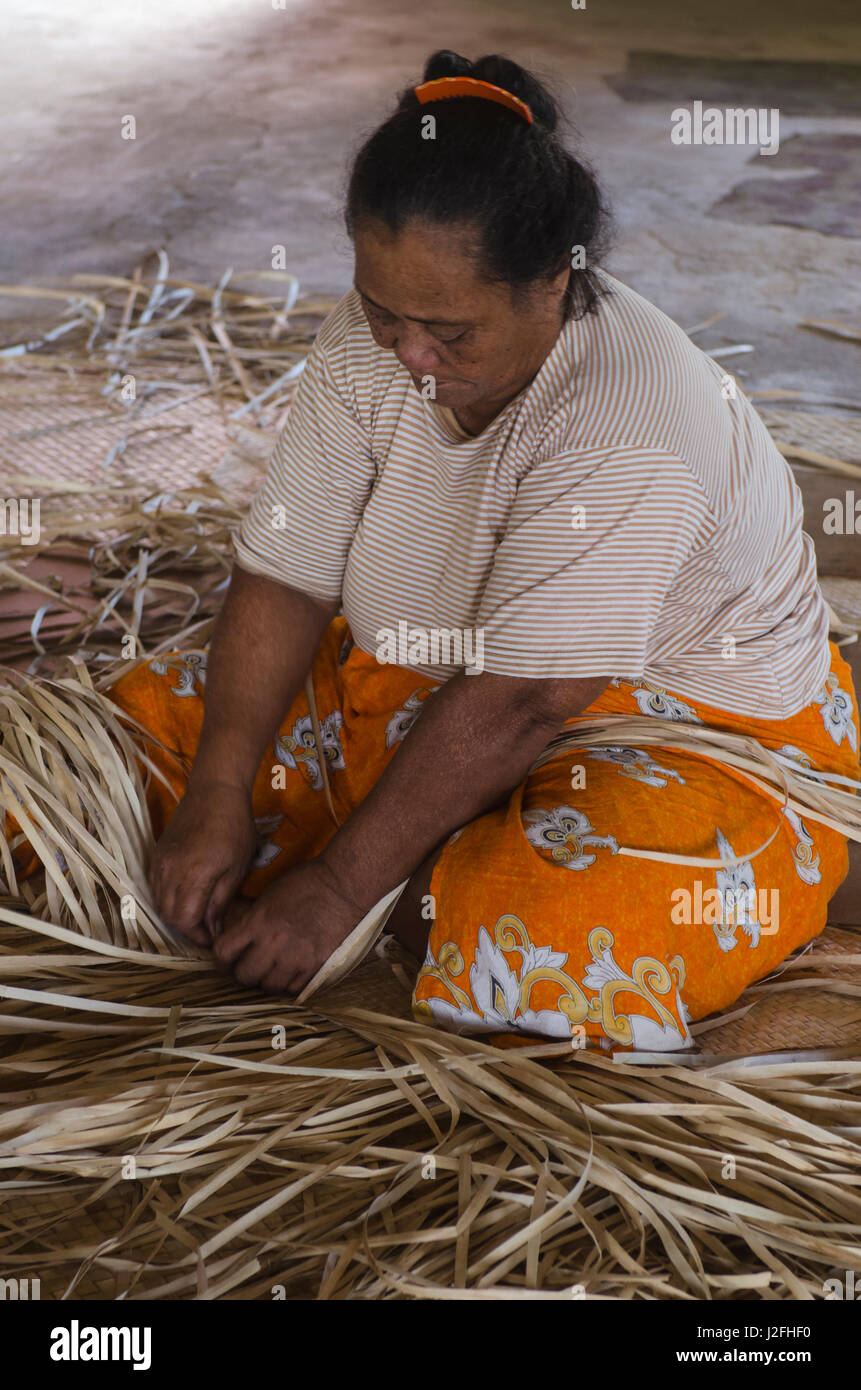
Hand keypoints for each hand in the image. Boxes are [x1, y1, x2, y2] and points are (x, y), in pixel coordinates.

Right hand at [149, 779, 256, 945]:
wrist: (215, 791)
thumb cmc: (235, 827)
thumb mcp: (237, 868)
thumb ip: (220, 901)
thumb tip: (212, 930)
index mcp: (194, 875)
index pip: (184, 920)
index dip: (197, 935)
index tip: (211, 938)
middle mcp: (170, 870)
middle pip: (167, 915)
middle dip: (186, 928)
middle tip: (206, 928)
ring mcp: (159, 862)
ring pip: (158, 902)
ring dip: (175, 913)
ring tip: (197, 913)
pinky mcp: (156, 854)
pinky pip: (154, 886)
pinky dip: (167, 897)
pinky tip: (186, 895)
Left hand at [212, 859, 359, 993]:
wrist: (345, 885)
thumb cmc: (309, 881)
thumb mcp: (271, 894)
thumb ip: (254, 918)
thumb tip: (242, 935)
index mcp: (258, 922)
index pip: (223, 952)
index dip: (222, 956)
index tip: (229, 955)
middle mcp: (273, 943)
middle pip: (244, 975)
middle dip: (243, 971)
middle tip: (250, 965)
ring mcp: (295, 958)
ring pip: (268, 987)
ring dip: (267, 980)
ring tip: (273, 970)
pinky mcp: (316, 966)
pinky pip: (293, 989)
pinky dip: (289, 984)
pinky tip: (291, 972)